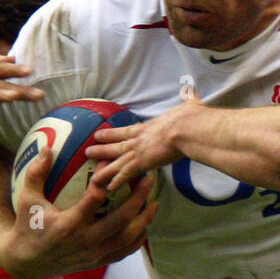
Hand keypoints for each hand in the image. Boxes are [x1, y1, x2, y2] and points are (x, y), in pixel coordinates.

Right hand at [0, 147, 157, 278]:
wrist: (25, 262)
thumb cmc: (27, 226)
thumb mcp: (27, 199)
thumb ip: (37, 173)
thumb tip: (48, 146)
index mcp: (68, 224)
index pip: (94, 200)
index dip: (105, 179)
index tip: (111, 162)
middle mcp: (85, 241)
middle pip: (120, 220)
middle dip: (138, 200)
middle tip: (148, 180)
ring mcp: (94, 254)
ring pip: (127, 238)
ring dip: (144, 220)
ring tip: (154, 203)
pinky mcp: (97, 262)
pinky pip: (123, 252)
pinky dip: (137, 239)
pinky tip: (144, 226)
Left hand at [85, 93, 206, 191]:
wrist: (187, 128)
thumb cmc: (190, 118)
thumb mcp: (189, 104)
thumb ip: (188, 98)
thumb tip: (191, 90)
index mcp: (149, 127)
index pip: (126, 131)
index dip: (112, 133)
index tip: (99, 134)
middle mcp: (140, 140)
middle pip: (116, 146)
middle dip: (102, 149)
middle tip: (88, 152)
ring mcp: (139, 152)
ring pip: (118, 162)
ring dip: (105, 169)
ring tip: (93, 176)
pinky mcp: (143, 162)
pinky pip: (127, 174)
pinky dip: (118, 181)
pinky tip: (109, 188)